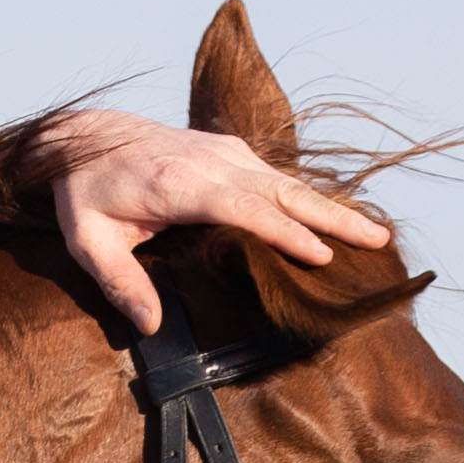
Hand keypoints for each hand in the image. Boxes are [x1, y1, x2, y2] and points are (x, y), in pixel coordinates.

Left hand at [47, 108, 391, 332]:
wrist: (87, 137)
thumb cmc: (86, 193)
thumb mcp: (89, 241)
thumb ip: (119, 282)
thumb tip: (150, 326)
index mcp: (180, 183)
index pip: (243, 207)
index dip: (282, 231)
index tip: (319, 254)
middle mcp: (212, 162)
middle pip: (282, 191)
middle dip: (331, 217)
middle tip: (377, 241)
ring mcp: (226, 153)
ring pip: (288, 182)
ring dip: (332, 207)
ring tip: (376, 233)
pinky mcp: (232, 152)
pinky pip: (278, 178)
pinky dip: (311, 198)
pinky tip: (338, 217)